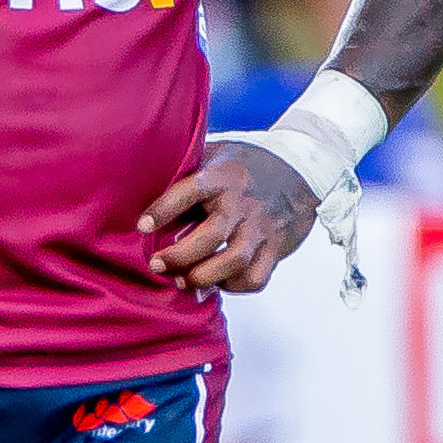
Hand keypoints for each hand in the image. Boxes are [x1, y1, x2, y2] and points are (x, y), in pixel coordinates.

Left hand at [136, 140, 318, 292]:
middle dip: (179, 256)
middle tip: (157, 264)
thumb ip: (187, 172)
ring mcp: (261, 227)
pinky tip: (218, 281)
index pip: (189, 191)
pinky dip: (233, 286)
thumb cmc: (245, 165)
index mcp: (222, 176)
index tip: (142, 226)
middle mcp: (242, 203)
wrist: (300, 169)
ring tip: (183, 281)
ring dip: (203, 276)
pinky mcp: (276, 247)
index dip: (163, 209)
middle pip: (210, 237)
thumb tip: (143, 188)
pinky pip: (255, 277)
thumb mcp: (215, 155)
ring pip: (233, 262)